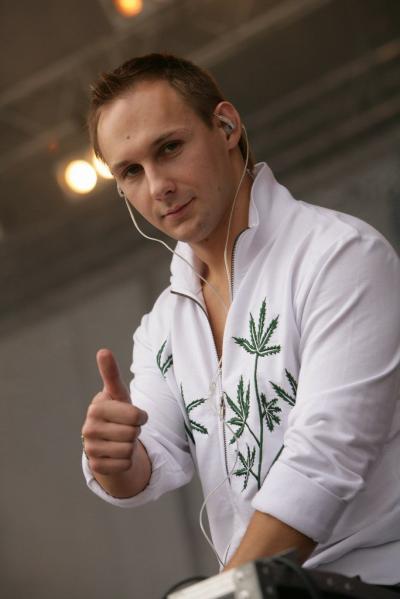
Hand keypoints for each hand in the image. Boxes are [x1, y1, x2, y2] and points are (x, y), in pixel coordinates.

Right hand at [82, 349, 147, 475]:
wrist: (107, 439)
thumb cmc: (116, 410)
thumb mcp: (118, 392)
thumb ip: (111, 372)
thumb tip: (103, 351)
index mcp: (96, 408)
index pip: (135, 416)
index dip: (141, 416)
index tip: (134, 415)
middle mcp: (88, 429)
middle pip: (133, 434)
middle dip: (135, 431)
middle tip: (126, 427)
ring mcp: (90, 449)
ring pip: (129, 450)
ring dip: (131, 446)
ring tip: (121, 439)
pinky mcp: (95, 467)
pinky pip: (125, 465)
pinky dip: (126, 461)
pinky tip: (117, 453)